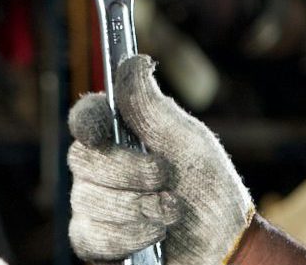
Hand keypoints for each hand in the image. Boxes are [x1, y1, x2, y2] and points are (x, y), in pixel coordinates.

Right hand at [67, 55, 254, 264]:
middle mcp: (100, 166)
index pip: (85, 118)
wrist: (222, 246)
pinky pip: (90, 235)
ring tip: (172, 213)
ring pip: (87, 199)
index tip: (102, 132)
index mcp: (121, 135)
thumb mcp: (188, 142)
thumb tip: (132, 60)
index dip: (88, 122)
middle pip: (84, 160)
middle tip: (167, 178)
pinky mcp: (93, 241)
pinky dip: (129, 236)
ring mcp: (92, 204)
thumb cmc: (208, 189)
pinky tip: (154, 235)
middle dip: (131, 172)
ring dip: (139, 208)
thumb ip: (152, 107)